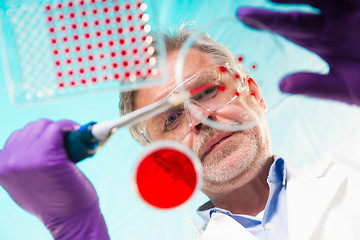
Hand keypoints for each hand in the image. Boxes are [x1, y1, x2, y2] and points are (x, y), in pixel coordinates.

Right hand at [0, 119, 109, 239]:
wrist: (70, 218)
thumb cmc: (53, 201)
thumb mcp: (25, 182)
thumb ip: (21, 163)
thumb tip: (32, 144)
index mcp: (0, 167)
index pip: (18, 137)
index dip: (39, 138)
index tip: (54, 142)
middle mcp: (9, 161)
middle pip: (32, 127)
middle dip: (51, 133)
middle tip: (67, 144)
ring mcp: (27, 158)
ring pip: (45, 125)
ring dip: (60, 131)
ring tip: (72, 146)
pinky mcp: (48, 156)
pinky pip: (58, 128)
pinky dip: (69, 127)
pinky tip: (77, 134)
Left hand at [236, 0, 359, 105]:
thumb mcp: (348, 88)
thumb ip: (315, 85)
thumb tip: (281, 85)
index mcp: (325, 40)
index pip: (290, 27)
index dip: (267, 20)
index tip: (242, 15)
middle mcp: (334, 20)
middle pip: (300, 5)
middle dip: (278, 2)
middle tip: (249, 3)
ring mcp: (352, 8)